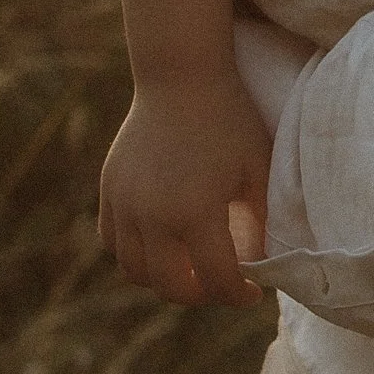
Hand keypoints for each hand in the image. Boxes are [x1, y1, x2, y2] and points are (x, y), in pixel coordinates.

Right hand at [98, 68, 271, 306]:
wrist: (180, 77)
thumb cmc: (229, 120)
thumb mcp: (257, 170)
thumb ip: (263, 222)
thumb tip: (264, 265)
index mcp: (194, 212)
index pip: (216, 280)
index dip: (238, 296)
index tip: (252, 293)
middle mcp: (152, 216)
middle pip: (172, 287)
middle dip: (202, 295)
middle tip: (221, 285)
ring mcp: (124, 204)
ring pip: (135, 271)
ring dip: (164, 280)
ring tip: (191, 270)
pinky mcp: (108, 190)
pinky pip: (113, 242)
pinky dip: (134, 255)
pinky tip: (160, 247)